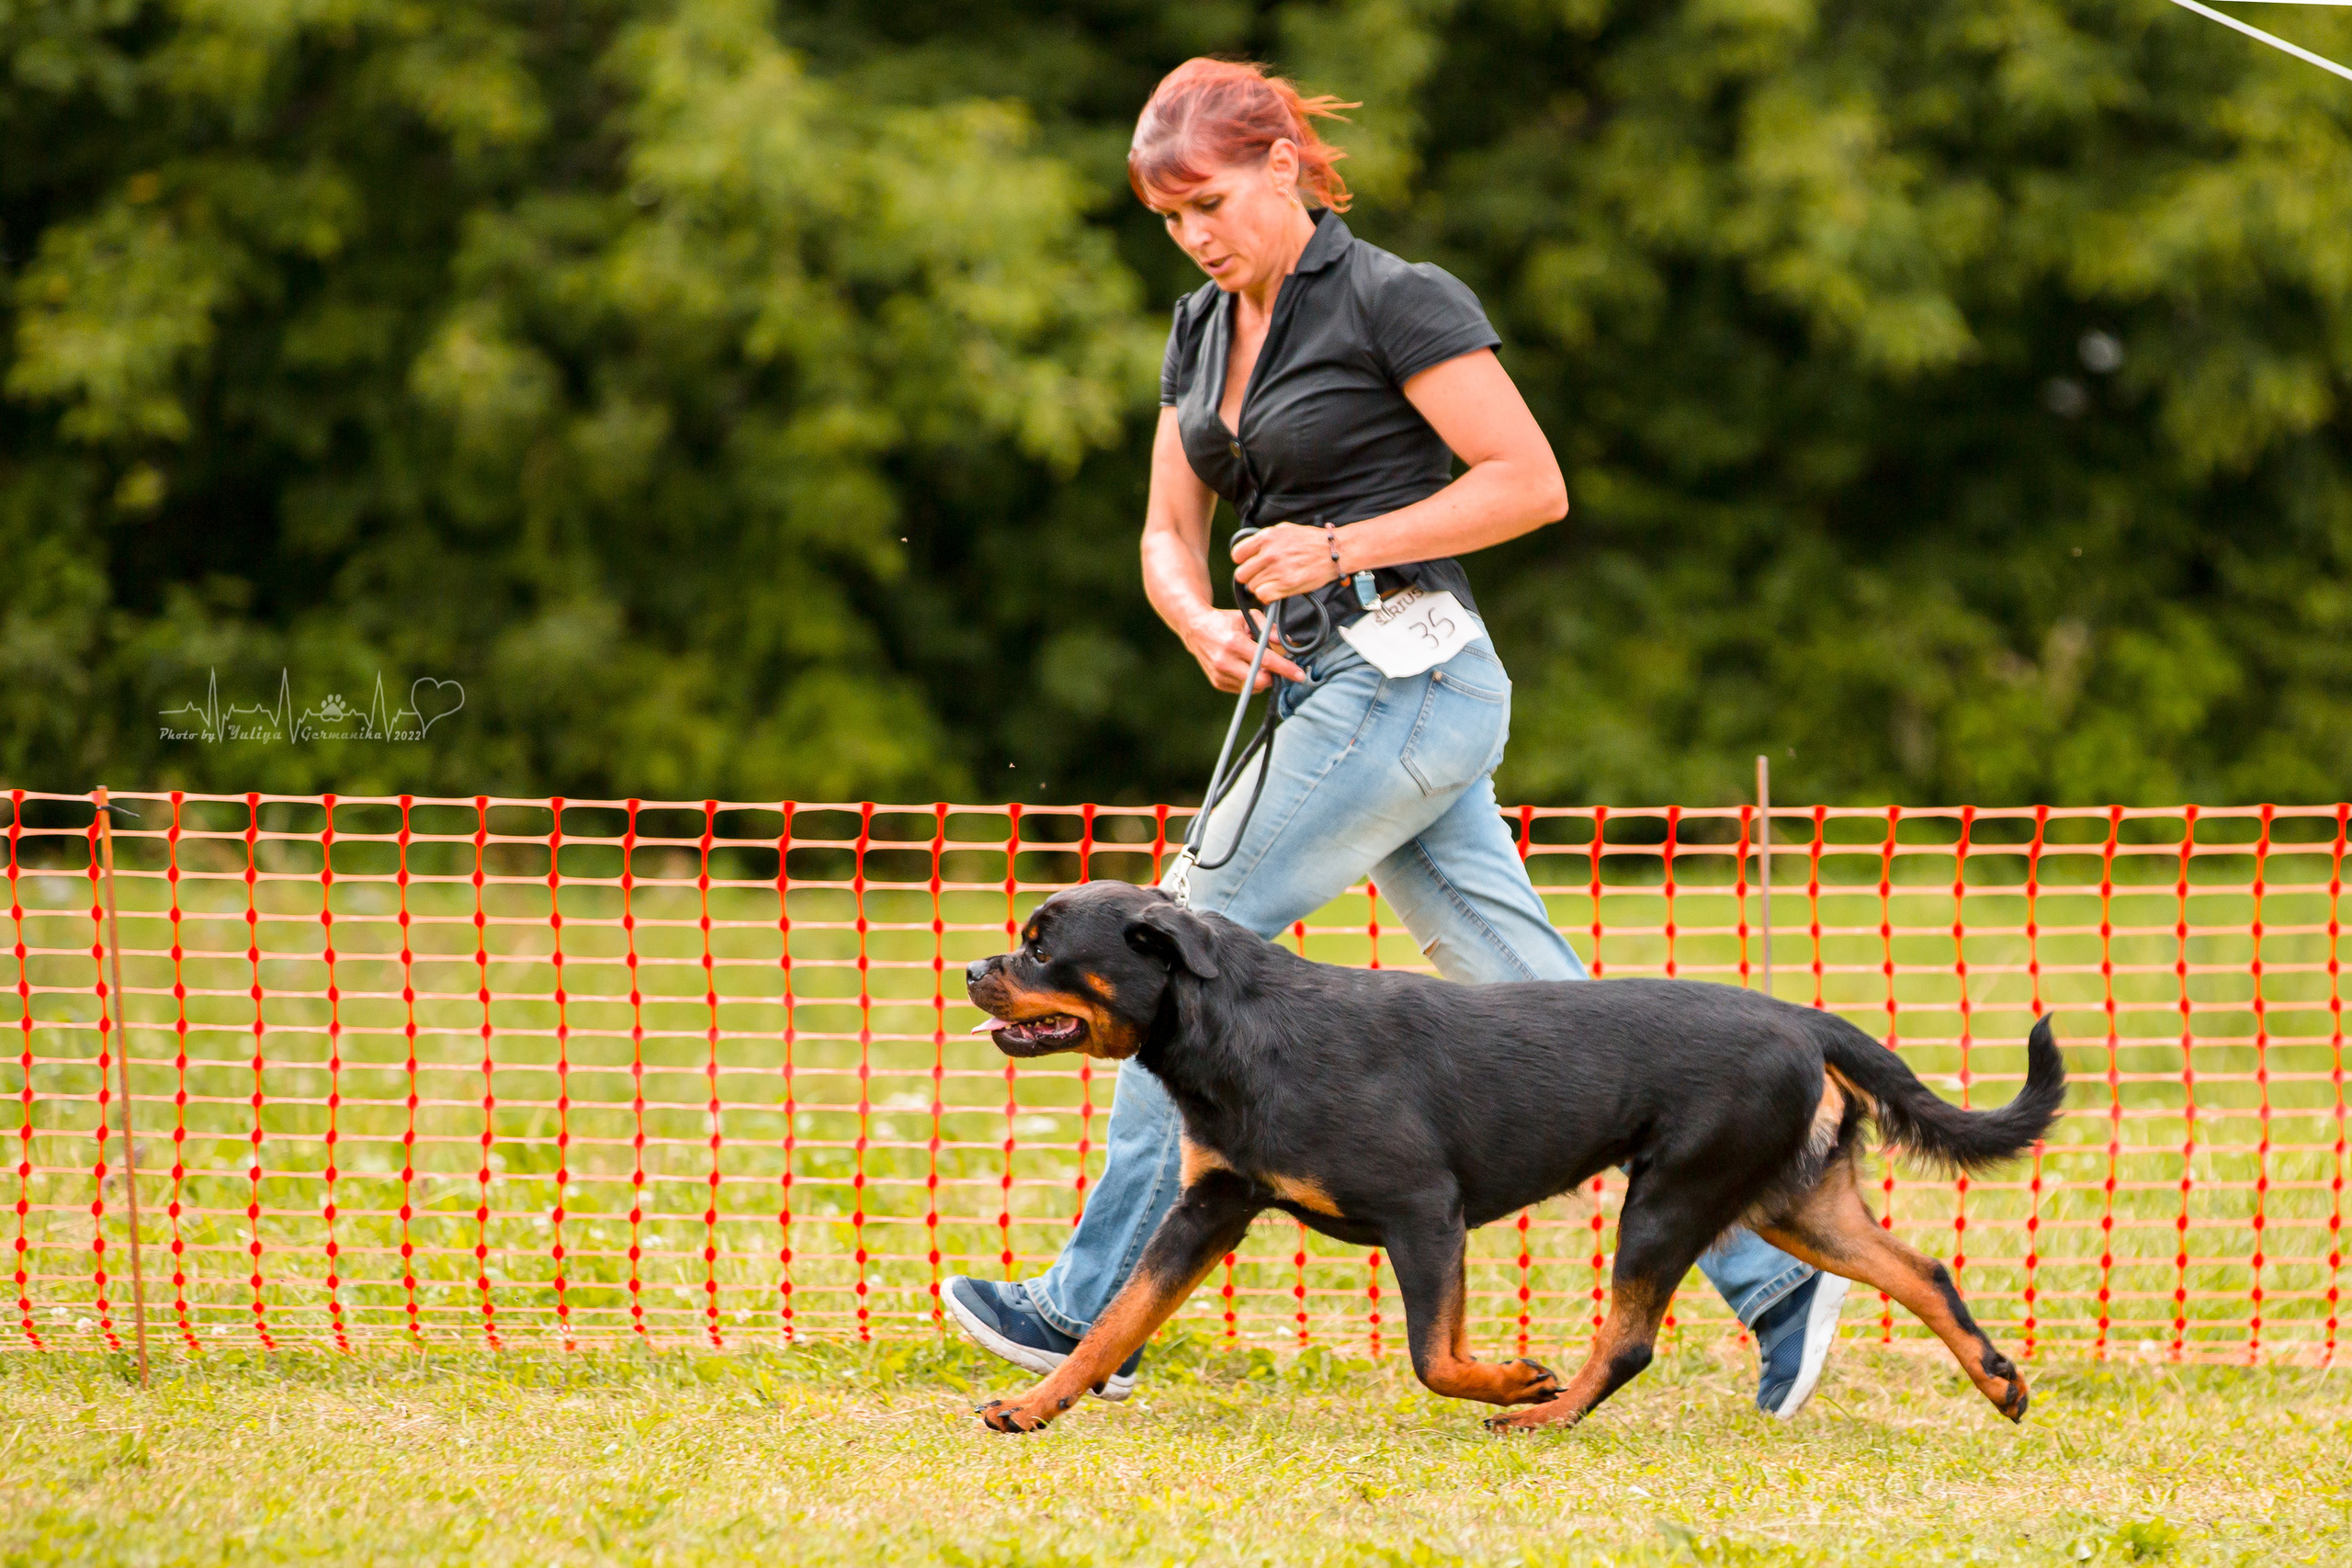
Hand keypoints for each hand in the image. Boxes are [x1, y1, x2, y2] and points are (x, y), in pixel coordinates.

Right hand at [1185, 608, 1307, 693]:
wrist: (1195, 628)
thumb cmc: (1224, 621)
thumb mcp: (1247, 617)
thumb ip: (1269, 629)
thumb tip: (1288, 642)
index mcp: (1234, 643)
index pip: (1266, 661)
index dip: (1286, 669)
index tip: (1299, 675)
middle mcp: (1225, 661)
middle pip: (1260, 681)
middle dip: (1272, 677)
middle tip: (1274, 667)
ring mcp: (1219, 674)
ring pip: (1252, 687)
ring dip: (1261, 679)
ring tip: (1255, 663)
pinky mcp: (1217, 682)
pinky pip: (1242, 689)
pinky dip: (1249, 681)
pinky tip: (1244, 667)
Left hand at [1231, 522, 1341, 601]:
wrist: (1334, 551)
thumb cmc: (1311, 541)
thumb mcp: (1284, 530)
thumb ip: (1265, 539)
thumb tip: (1251, 549)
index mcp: (1267, 537)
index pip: (1237, 554)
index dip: (1243, 562)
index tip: (1250, 564)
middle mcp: (1269, 553)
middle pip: (1242, 574)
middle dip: (1251, 577)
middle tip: (1262, 577)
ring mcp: (1277, 570)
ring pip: (1253, 587)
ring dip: (1261, 587)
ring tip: (1274, 583)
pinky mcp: (1286, 584)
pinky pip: (1263, 596)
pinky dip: (1268, 597)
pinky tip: (1276, 591)